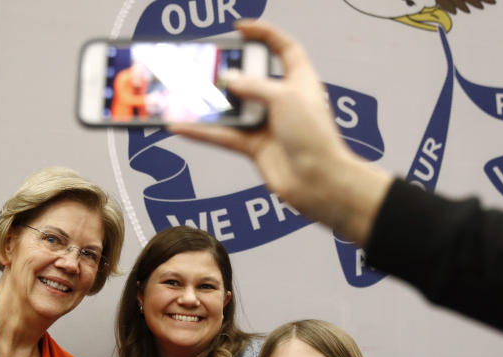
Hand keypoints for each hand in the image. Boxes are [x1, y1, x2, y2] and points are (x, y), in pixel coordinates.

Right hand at [169, 19, 390, 243]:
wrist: (319, 181)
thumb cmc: (314, 137)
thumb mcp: (284, 97)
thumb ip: (253, 85)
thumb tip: (228, 80)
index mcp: (300, 81)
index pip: (284, 48)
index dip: (265, 34)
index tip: (241, 28)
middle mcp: (283, 101)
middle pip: (251, 77)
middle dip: (229, 71)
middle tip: (206, 64)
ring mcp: (268, 124)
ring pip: (233, 108)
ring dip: (211, 103)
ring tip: (186, 93)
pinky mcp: (255, 147)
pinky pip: (224, 135)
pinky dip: (203, 131)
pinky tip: (183, 125)